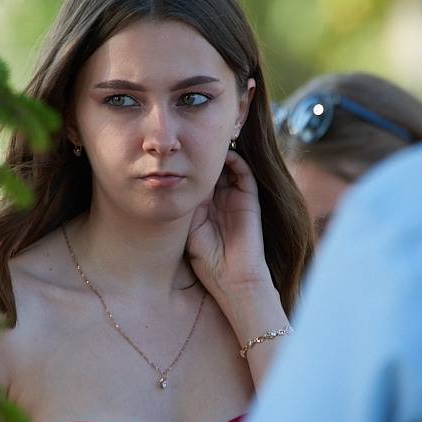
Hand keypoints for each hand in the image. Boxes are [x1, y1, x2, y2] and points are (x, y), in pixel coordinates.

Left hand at [186, 150, 272, 307]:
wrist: (233, 279)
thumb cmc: (208, 262)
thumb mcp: (190, 230)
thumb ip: (189, 207)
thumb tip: (181, 182)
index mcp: (206, 210)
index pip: (196, 182)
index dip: (186, 169)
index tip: (173, 155)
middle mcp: (220, 202)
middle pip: (212, 172)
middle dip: (201, 158)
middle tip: (187, 143)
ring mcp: (235, 199)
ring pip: (228, 169)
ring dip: (217, 156)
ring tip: (203, 143)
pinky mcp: (249, 200)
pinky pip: (244, 173)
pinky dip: (235, 160)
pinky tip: (221, 153)